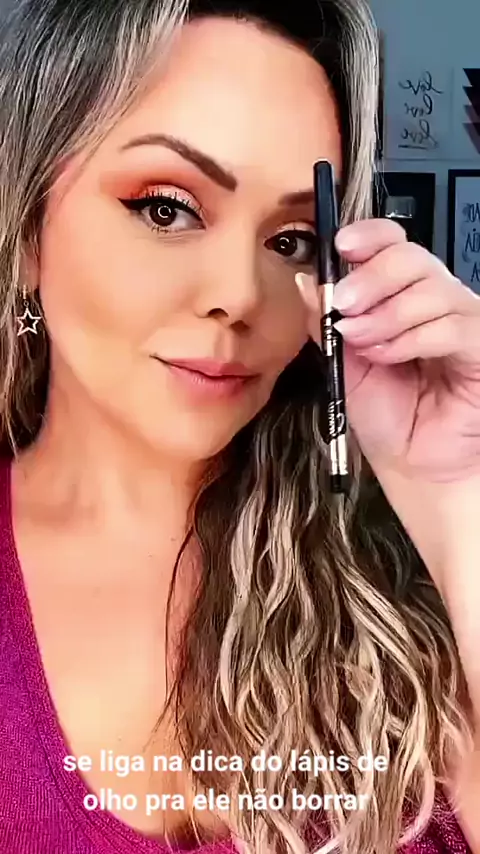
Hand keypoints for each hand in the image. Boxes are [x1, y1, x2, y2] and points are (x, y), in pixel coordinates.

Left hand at [296, 218, 479, 485]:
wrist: (412, 464)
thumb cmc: (386, 416)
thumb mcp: (343, 363)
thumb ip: (325, 320)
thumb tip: (305, 280)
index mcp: (402, 295)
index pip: (394, 242)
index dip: (370, 236)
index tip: (341, 246)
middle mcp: (435, 300)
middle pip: (411, 255)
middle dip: (370, 277)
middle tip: (344, 306)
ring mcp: (463, 320)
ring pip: (429, 287)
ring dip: (385, 315)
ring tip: (362, 343)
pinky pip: (449, 324)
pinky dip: (410, 338)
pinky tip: (389, 356)